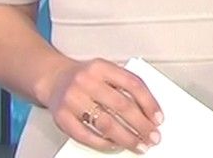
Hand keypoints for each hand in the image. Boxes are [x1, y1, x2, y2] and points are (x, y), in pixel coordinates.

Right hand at [43, 58, 163, 153]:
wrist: (53, 78)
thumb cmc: (85, 77)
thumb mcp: (105, 71)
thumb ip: (124, 85)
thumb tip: (148, 111)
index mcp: (101, 67)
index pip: (132, 84)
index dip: (149, 103)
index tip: (159, 118)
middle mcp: (86, 81)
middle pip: (121, 106)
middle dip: (141, 125)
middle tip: (153, 137)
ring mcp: (72, 100)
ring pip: (106, 123)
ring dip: (126, 138)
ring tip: (139, 145)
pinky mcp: (62, 118)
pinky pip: (86, 135)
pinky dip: (104, 143)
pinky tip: (115, 146)